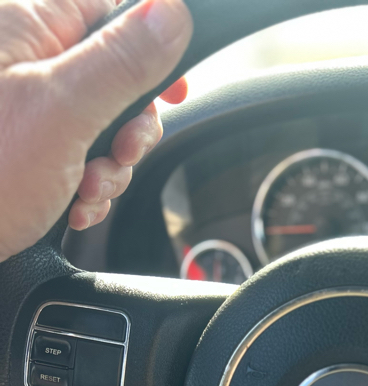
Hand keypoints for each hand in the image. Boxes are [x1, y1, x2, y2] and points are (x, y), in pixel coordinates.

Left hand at [0, 0, 192, 262]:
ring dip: (105, 167)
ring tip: (83, 192)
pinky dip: (80, 185)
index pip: (110, 11)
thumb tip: (170, 14)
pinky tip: (68, 204)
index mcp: (22, 24)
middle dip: (126, 128)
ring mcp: (16, 105)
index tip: (171, 92)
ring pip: (94, 123)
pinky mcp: (16, 148)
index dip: (151, 49)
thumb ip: (121, 61)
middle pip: (109, 74)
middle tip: (116, 156)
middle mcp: (15, 58)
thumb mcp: (61, 114)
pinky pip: (69, 155)